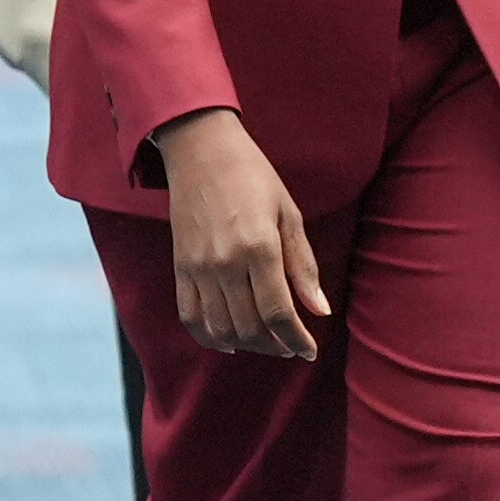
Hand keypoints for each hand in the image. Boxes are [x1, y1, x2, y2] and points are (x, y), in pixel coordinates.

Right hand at [153, 108, 330, 358]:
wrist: (201, 149)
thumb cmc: (253, 176)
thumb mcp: (289, 213)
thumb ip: (303, 265)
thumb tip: (319, 310)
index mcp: (260, 247)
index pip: (279, 312)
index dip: (296, 339)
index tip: (309, 351)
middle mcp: (226, 263)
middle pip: (250, 327)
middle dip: (275, 345)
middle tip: (290, 345)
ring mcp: (198, 268)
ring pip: (221, 329)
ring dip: (247, 345)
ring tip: (265, 342)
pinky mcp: (180, 267)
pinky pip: (190, 316)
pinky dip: (209, 337)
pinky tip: (228, 343)